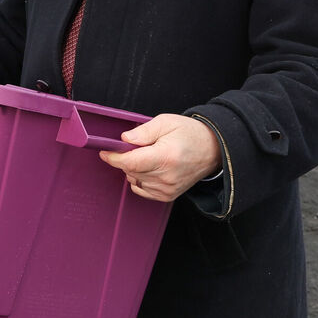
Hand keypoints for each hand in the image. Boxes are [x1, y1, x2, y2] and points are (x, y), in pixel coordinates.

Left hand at [99, 113, 220, 201]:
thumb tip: (124, 139)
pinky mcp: (168, 195)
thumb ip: (143, 131)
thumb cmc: (191, 134)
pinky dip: (140, 179)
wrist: (213, 150)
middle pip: (131, 171)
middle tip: (133, 147)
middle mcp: (167, 176)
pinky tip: (150, 168)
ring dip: (134, 168)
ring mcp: (168, 188)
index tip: (105, 152)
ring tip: (148, 155)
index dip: (114, 158)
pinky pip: (142, 189)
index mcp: (166, 157)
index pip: (130, 162)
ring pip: (135, 180)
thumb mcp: (166, 122)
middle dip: (125, 158)